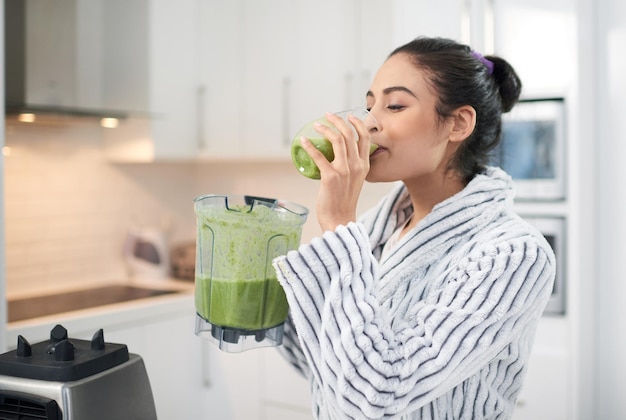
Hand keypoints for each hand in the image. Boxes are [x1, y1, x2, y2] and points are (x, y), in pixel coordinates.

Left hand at [299, 112, 372, 231]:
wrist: (340, 220)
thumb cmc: (344, 201)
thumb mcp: (355, 181)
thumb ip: (352, 167)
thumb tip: (338, 155)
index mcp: (364, 166)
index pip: (366, 138)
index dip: (357, 123)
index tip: (348, 116)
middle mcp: (357, 166)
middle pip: (349, 134)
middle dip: (338, 121)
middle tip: (328, 115)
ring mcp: (344, 171)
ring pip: (337, 140)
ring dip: (325, 129)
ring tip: (317, 126)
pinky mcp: (330, 177)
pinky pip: (319, 156)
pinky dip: (309, 146)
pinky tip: (303, 142)